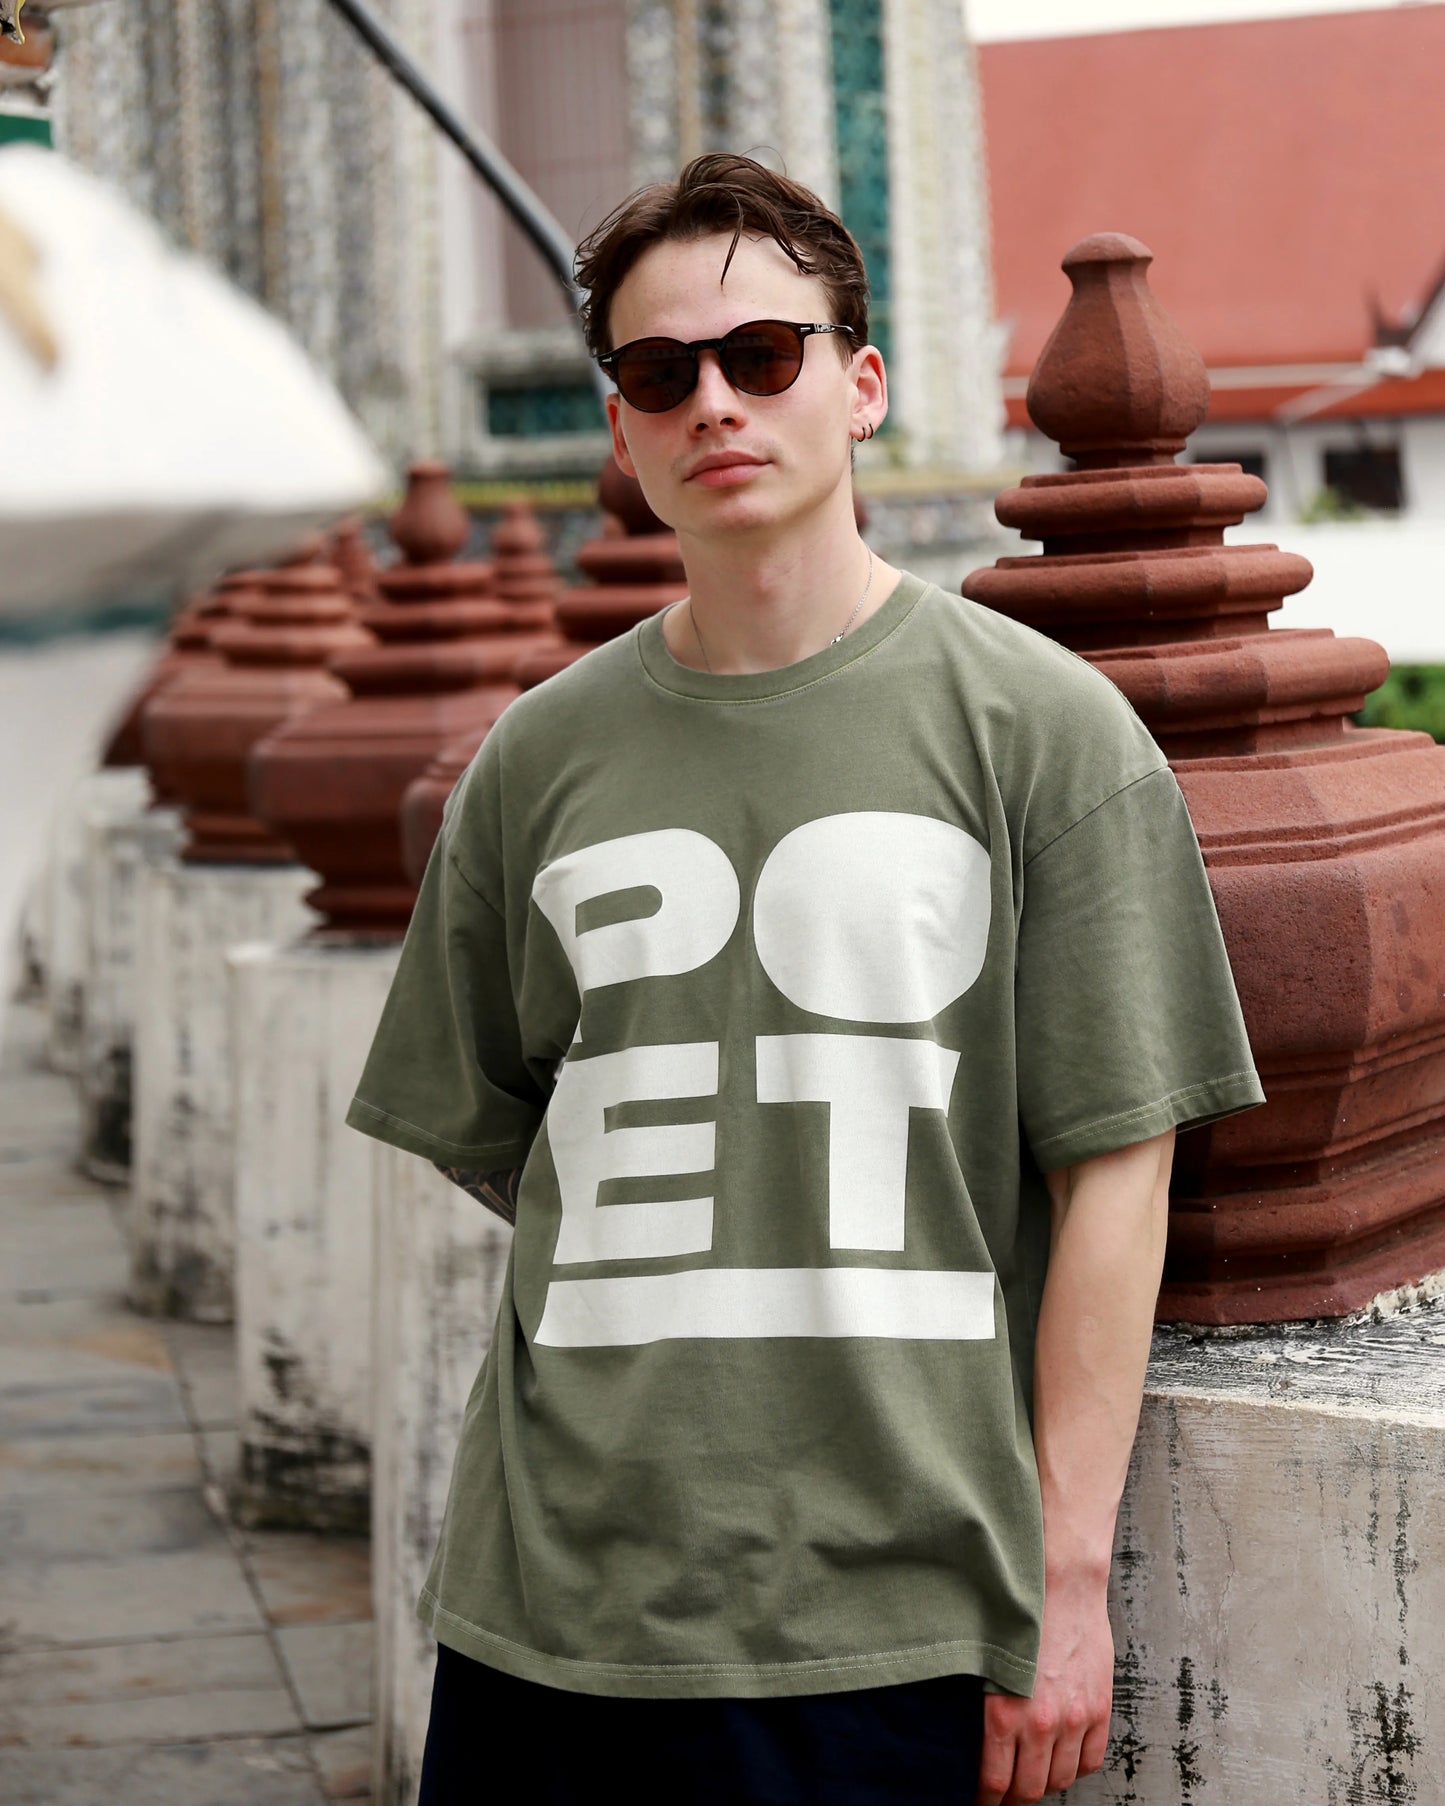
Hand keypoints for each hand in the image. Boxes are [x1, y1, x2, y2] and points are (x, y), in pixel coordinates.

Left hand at [976, 1570, 1113, 1802]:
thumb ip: (989, 1707)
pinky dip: (1077, 1767)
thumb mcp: (988, 1663)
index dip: (988, 1802)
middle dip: (1015, 1799)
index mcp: (1006, 1712)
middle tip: (1006, 1797)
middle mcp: (1042, 1723)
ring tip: (1034, 1777)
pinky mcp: (1100, 1709)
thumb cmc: (1020, 1614)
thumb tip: (978, 1744)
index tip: (983, 1805)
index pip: (996, 1782)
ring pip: (1062, 1778)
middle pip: (1030, 1788)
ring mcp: (1075, 1718)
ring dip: (1046, 1783)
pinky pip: (1091, 1760)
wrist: (1062, 1584)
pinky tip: (1065, 1759)